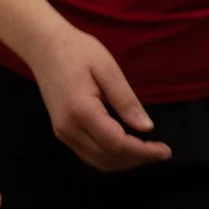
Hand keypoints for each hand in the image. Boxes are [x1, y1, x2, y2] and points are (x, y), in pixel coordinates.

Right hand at [27, 29, 169, 171]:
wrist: (43, 46)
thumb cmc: (76, 51)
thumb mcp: (107, 68)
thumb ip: (126, 100)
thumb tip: (147, 128)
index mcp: (80, 110)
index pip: (117, 144)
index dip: (144, 152)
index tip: (166, 150)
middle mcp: (68, 127)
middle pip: (109, 158)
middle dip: (138, 159)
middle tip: (161, 150)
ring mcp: (62, 131)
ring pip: (99, 161)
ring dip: (125, 161)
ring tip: (146, 150)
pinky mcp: (62, 131)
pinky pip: (89, 154)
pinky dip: (111, 156)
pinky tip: (126, 145)